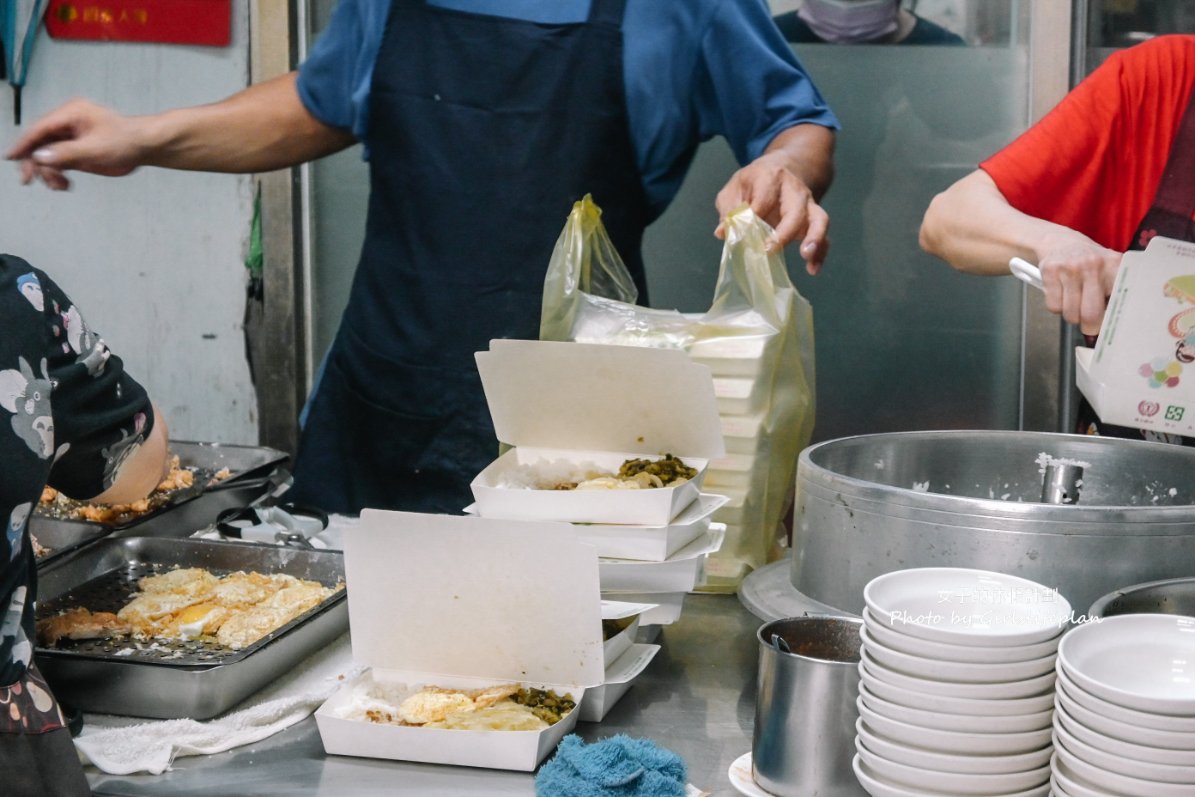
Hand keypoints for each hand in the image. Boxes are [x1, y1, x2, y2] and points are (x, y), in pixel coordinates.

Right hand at [5, 99, 145, 189]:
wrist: (146, 147)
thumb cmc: (126, 140)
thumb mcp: (95, 149)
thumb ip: (67, 153)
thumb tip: (40, 156)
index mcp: (70, 114)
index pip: (39, 129)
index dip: (24, 143)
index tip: (11, 157)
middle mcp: (67, 124)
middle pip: (40, 143)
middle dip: (34, 162)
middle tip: (29, 180)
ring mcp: (71, 138)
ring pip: (47, 155)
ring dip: (48, 172)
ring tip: (60, 186)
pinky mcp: (76, 151)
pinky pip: (58, 163)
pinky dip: (57, 175)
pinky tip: (64, 185)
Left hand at [714, 151, 829, 274]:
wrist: (781, 170)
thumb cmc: (753, 183)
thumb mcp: (735, 189)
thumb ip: (729, 209)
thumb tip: (723, 233)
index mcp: (771, 178)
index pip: (765, 197)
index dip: (754, 215)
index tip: (742, 231)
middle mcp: (795, 190)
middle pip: (796, 210)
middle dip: (785, 231)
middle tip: (769, 250)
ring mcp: (808, 206)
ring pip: (819, 220)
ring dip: (814, 238)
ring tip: (806, 255)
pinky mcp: (813, 221)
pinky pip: (824, 237)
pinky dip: (820, 254)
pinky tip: (812, 269)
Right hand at [1035, 234, 1122, 335]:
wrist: (1060, 241)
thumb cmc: (1088, 262)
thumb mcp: (1108, 270)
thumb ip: (1115, 293)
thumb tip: (1114, 325)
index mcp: (1114, 265)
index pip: (1118, 301)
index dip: (1113, 320)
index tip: (1111, 329)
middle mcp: (1093, 264)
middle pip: (1091, 314)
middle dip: (1089, 325)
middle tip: (1089, 324)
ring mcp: (1070, 267)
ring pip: (1070, 313)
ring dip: (1071, 314)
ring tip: (1074, 302)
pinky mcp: (1050, 271)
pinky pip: (1054, 306)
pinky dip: (1057, 306)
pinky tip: (1061, 294)